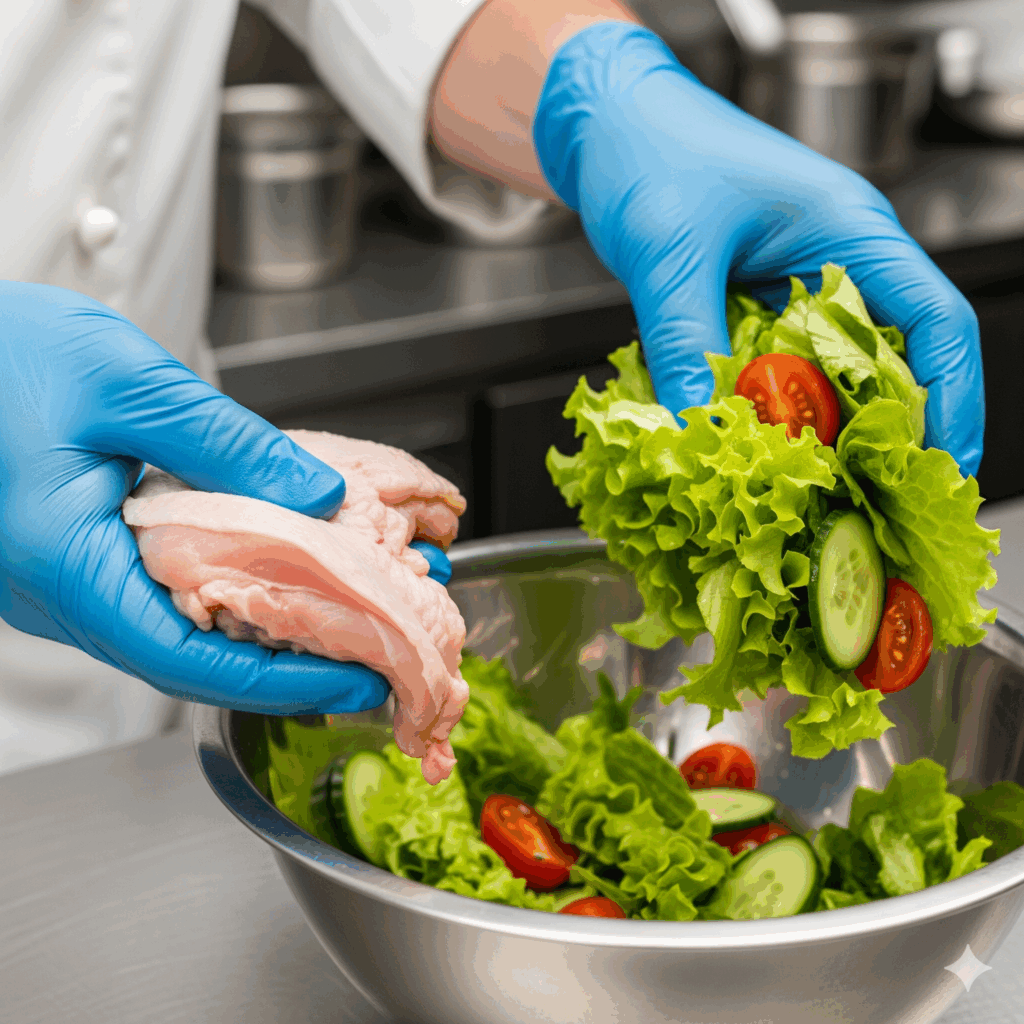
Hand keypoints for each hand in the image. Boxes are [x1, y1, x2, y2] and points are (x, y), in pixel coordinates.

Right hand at [0, 283, 450, 714]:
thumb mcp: (127, 384)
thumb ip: (229, 445)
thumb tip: (320, 495)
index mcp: (65, 563)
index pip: (189, 660)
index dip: (284, 682)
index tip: (361, 681)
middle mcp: (59, 595)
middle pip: (191, 660)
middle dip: (289, 665)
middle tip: (375, 655)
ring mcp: (63, 584)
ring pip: (176, 634)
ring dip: (261, 633)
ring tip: (344, 620)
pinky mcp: (72, 562)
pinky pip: (158, 600)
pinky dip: (227, 596)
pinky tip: (277, 575)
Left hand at [532, 23, 982, 475]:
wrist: (606, 125)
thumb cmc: (649, 151)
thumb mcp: (669, 252)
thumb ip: (686, 341)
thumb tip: (698, 430)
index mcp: (850, 230)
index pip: (936, 321)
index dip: (952, 400)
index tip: (941, 467)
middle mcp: (836, 263)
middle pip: (895, 362)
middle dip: (889, 438)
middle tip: (874, 506)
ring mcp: (796, 289)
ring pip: (835, 376)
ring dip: (828, 435)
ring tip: (821, 498)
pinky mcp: (755, 308)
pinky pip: (781, 374)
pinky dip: (776, 416)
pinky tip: (761, 455)